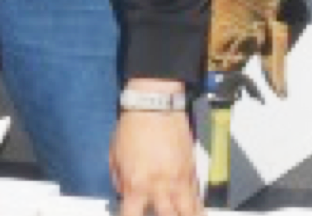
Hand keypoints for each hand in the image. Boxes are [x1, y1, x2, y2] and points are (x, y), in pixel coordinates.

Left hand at [110, 88, 199, 215]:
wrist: (155, 105)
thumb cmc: (133, 126)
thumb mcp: (115, 156)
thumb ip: (121, 180)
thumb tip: (126, 192)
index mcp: (136, 184)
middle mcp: (159, 185)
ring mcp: (179, 177)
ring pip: (189, 209)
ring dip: (188, 215)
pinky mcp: (192, 167)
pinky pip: (196, 192)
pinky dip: (196, 202)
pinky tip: (196, 208)